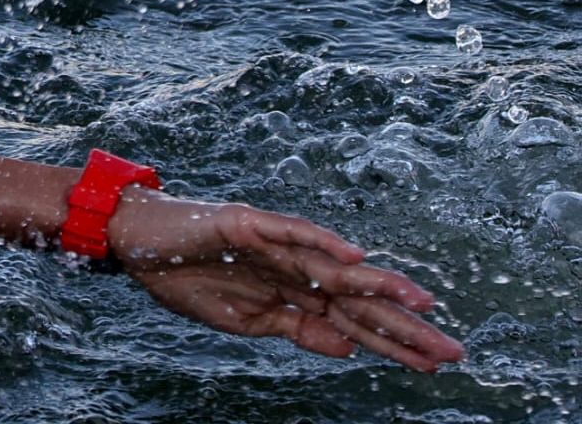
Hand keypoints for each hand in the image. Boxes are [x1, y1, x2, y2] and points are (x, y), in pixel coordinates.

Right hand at [106, 189, 465, 371]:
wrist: (135, 242)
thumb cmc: (184, 277)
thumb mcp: (244, 322)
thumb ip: (296, 329)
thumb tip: (348, 348)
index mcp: (293, 291)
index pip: (354, 319)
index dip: (393, 342)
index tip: (434, 364)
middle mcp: (294, 265)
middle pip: (357, 297)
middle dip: (403, 324)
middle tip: (451, 349)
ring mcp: (274, 243)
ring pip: (336, 265)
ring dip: (379, 284)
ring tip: (422, 302)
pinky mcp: (248, 223)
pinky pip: (291, 232)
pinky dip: (322, 242)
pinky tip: (354, 256)